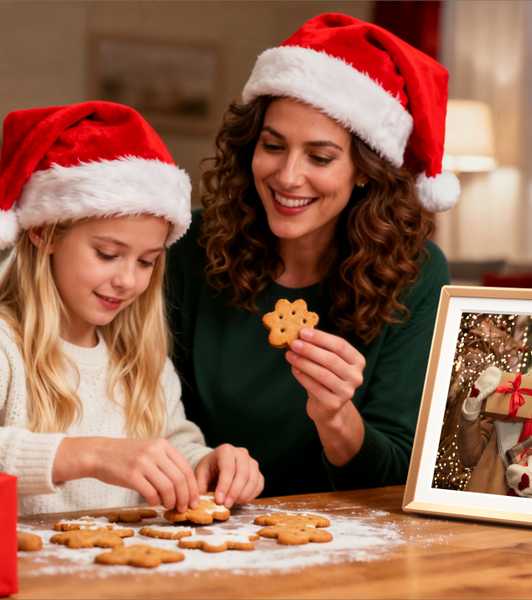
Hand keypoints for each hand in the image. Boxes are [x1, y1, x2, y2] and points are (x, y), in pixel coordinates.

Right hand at [53, 437, 198, 510]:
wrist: (99, 453)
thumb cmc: (127, 456)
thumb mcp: (149, 450)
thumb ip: (166, 462)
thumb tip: (185, 487)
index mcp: (163, 445)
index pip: (186, 469)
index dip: (192, 487)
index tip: (194, 500)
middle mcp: (155, 451)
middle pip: (179, 479)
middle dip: (185, 497)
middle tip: (184, 508)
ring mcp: (143, 462)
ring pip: (168, 487)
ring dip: (171, 501)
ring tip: (169, 507)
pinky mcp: (131, 475)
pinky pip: (151, 493)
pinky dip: (156, 501)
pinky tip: (154, 503)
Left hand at [194, 444, 263, 507]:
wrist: (217, 466)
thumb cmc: (208, 470)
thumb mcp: (200, 475)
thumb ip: (200, 487)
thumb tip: (199, 502)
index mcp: (225, 450)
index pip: (228, 468)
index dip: (224, 485)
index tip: (219, 500)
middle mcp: (241, 453)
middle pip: (243, 473)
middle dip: (234, 492)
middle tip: (226, 505)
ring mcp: (251, 462)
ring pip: (253, 479)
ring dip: (244, 495)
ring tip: (232, 504)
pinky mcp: (258, 472)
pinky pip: (259, 484)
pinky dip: (252, 495)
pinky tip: (241, 501)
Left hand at [285, 327, 364, 425]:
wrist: (327, 407)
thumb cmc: (325, 377)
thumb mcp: (325, 361)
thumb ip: (318, 348)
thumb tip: (299, 333)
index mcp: (357, 361)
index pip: (340, 345)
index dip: (321, 337)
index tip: (303, 332)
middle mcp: (356, 376)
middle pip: (332, 359)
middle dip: (310, 350)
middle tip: (294, 343)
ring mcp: (347, 391)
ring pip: (323, 374)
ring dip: (304, 363)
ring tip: (290, 355)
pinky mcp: (335, 404)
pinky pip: (315, 387)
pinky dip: (303, 377)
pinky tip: (294, 369)